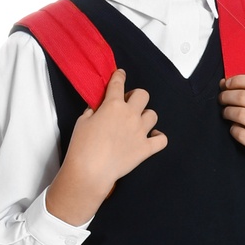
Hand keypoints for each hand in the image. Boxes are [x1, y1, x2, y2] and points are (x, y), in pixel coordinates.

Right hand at [45, 67, 165, 224]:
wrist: (91, 170)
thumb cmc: (82, 145)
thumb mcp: (82, 121)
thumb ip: (93, 111)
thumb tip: (99, 109)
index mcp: (113, 105)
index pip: (118, 83)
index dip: (119, 76)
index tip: (121, 74)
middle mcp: (130, 115)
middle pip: (143, 95)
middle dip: (136, 97)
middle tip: (128, 104)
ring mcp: (140, 132)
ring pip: (153, 115)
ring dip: (145, 117)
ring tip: (137, 123)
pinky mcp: (146, 148)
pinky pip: (162, 139)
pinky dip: (158, 137)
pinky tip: (152, 137)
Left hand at [219, 74, 244, 176]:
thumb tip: (225, 82)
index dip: (237, 80)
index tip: (226, 84)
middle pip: (244, 97)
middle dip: (226, 96)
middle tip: (221, 99)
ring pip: (239, 114)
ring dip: (227, 112)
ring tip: (226, 114)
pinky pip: (240, 133)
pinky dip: (232, 130)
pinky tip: (235, 129)